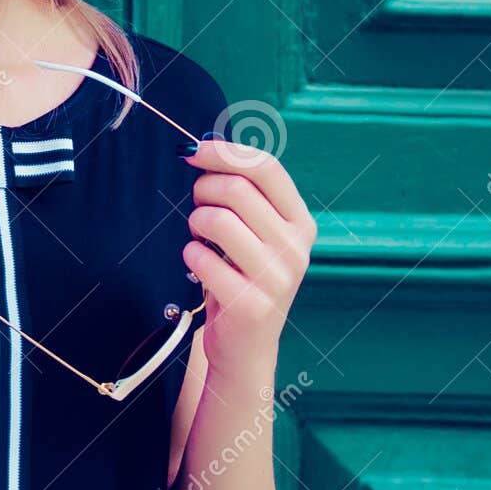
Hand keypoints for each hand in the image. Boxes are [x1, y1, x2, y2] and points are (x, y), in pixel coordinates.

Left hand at [178, 137, 315, 383]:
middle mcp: (296, 248)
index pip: (267, 169)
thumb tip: (202, 146)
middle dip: (203, 190)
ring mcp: (277, 278)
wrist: (245, 344)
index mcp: (301, 223)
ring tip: (201, 238)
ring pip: (217, 219)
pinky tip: (200, 266)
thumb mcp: (255, 232)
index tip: (194, 150)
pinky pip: (200, 257)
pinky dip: (190, 255)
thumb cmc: (241, 275)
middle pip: (236, 188)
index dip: (225, 152)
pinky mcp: (250, 304)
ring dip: (195, 223)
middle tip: (198, 207)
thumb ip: (241, 192)